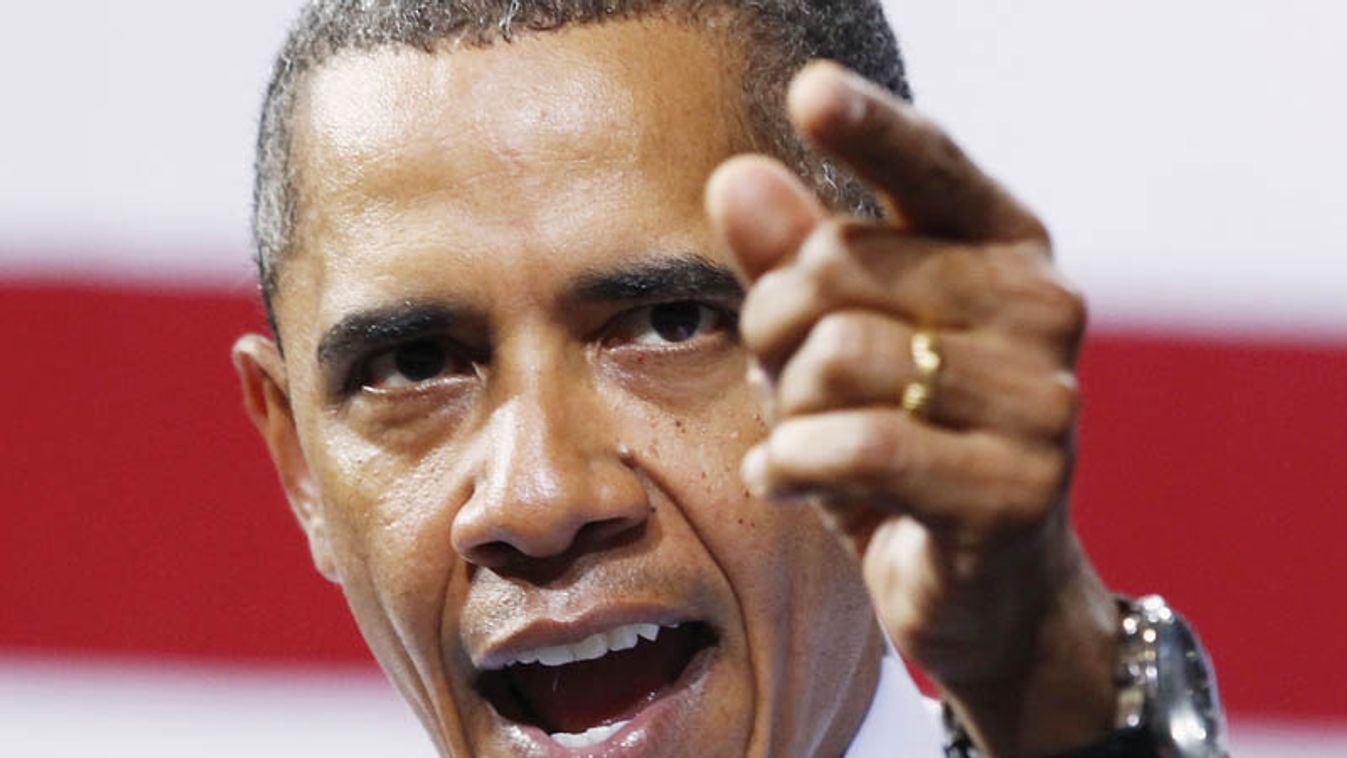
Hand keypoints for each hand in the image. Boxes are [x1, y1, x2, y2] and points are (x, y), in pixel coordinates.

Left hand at [707, 62, 1118, 755]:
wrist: (987, 590)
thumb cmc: (902, 445)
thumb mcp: (832, 348)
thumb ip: (790, 261)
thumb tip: (736, 176)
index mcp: (1005, 249)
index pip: (929, 167)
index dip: (871, 127)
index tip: (811, 92)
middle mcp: (1041, 308)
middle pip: (839, 266)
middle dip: (773, 324)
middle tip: (781, 377)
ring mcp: (1040, 401)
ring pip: (842, 357)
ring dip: (789, 407)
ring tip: (801, 439)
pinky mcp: (1016, 489)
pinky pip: (861, 446)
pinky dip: (797, 464)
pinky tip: (785, 478)